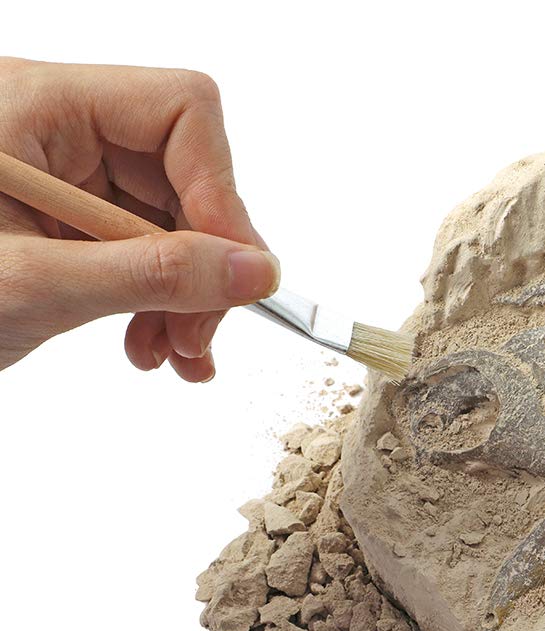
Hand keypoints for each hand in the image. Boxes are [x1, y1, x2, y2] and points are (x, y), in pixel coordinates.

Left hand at [0, 58, 279, 380]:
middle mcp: (57, 133)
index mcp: (36, 105)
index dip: (220, 193)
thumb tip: (255, 271)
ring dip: (187, 299)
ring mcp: (66, 183)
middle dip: (203, 267)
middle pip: (186, 178)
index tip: (233, 273)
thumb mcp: (33, 284)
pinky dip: (162, 308)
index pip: (180, 113)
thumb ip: (152, 274)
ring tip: (174, 355)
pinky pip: (146, 258)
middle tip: (200, 335)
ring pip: (174, 228)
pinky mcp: (69, 229)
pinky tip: (153, 348)